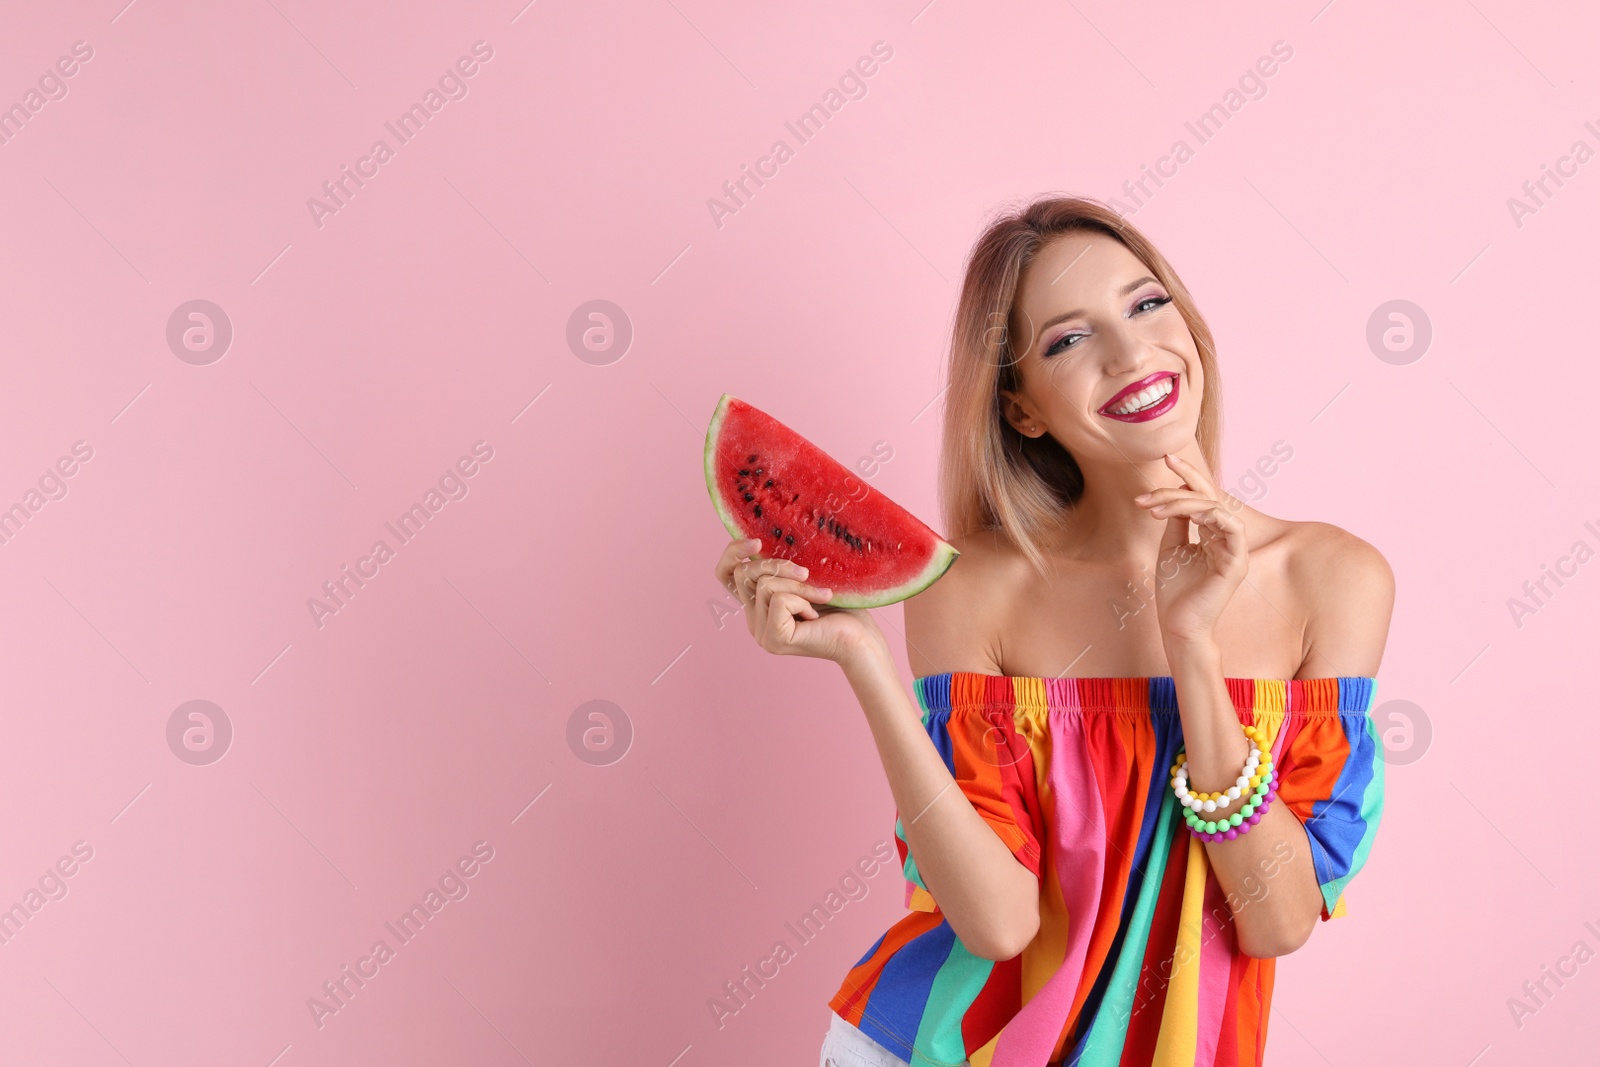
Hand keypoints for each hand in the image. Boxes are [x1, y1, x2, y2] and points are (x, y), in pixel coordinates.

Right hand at [712, 537, 888, 665]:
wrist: (862, 639)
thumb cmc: (841, 608)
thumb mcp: (804, 579)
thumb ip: (780, 569)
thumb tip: (761, 542)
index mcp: (758, 607)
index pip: (725, 575)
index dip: (732, 554)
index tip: (757, 542)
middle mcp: (754, 623)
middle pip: (745, 574)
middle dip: (780, 567)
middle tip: (807, 574)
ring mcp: (762, 634)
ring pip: (765, 585)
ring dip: (799, 586)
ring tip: (820, 598)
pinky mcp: (774, 638)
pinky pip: (778, 599)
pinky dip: (802, 600)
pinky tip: (816, 615)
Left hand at [1132, 452, 1248, 645]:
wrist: (1177, 625)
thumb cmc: (1175, 591)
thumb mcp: (1171, 547)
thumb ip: (1177, 521)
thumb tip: (1175, 494)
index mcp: (1214, 534)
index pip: (1203, 497)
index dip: (1187, 476)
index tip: (1166, 458)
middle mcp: (1227, 539)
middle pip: (1209, 498)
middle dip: (1180, 486)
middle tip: (1150, 490)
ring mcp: (1234, 550)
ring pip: (1215, 509)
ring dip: (1185, 503)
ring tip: (1156, 509)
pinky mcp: (1236, 563)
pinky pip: (1231, 528)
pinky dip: (1212, 515)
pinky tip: (1189, 514)